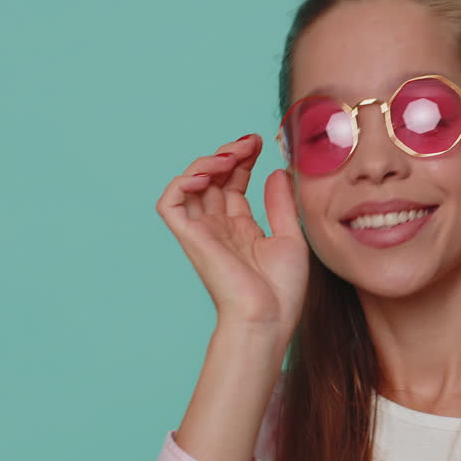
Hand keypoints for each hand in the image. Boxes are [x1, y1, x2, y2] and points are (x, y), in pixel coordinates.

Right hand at [155, 133, 308, 334]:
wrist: (269, 318)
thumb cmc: (282, 290)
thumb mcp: (290, 237)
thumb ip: (280, 204)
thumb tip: (274, 171)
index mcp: (241, 228)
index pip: (233, 182)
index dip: (243, 159)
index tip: (260, 142)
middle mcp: (218, 227)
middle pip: (213, 178)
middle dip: (229, 153)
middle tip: (250, 143)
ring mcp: (203, 232)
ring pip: (190, 184)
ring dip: (208, 162)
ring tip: (232, 155)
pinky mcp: (190, 238)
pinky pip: (170, 204)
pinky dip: (182, 182)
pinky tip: (209, 173)